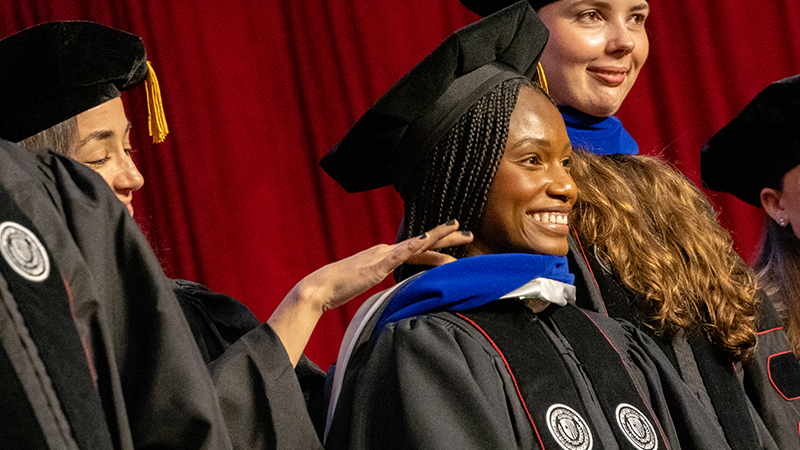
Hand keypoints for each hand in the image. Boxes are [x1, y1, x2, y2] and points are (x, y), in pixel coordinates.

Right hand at [306, 220, 471, 311]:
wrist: (320, 287)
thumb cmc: (341, 288)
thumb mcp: (368, 284)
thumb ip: (384, 283)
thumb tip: (397, 291)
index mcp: (385, 255)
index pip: (417, 249)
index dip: (437, 244)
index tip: (456, 239)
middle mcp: (385, 251)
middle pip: (422, 242)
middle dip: (447, 237)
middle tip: (468, 232)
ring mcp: (381, 256)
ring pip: (416, 245)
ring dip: (438, 238)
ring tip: (458, 232)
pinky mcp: (376, 266)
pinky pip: (398, 255)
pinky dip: (412, 246)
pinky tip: (425, 240)